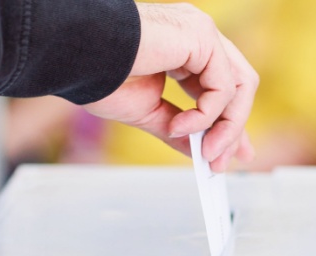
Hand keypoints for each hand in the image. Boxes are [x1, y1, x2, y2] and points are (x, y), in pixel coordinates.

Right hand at [83, 3, 257, 171]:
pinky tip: (180, 126)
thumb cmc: (99, 74)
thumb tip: (201, 151)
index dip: (229, 121)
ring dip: (226, 127)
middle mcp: (196, 37)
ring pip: (238, 86)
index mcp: (183, 49)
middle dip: (233, 128)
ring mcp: (201, 33)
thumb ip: (178, 129)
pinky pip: (223, 86)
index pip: (220, 86)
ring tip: (205, 153)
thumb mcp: (147, 112)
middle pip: (236, 86)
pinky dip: (207, 115)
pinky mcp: (202, 36)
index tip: (230, 153)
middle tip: (219, 162)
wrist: (77, 56)